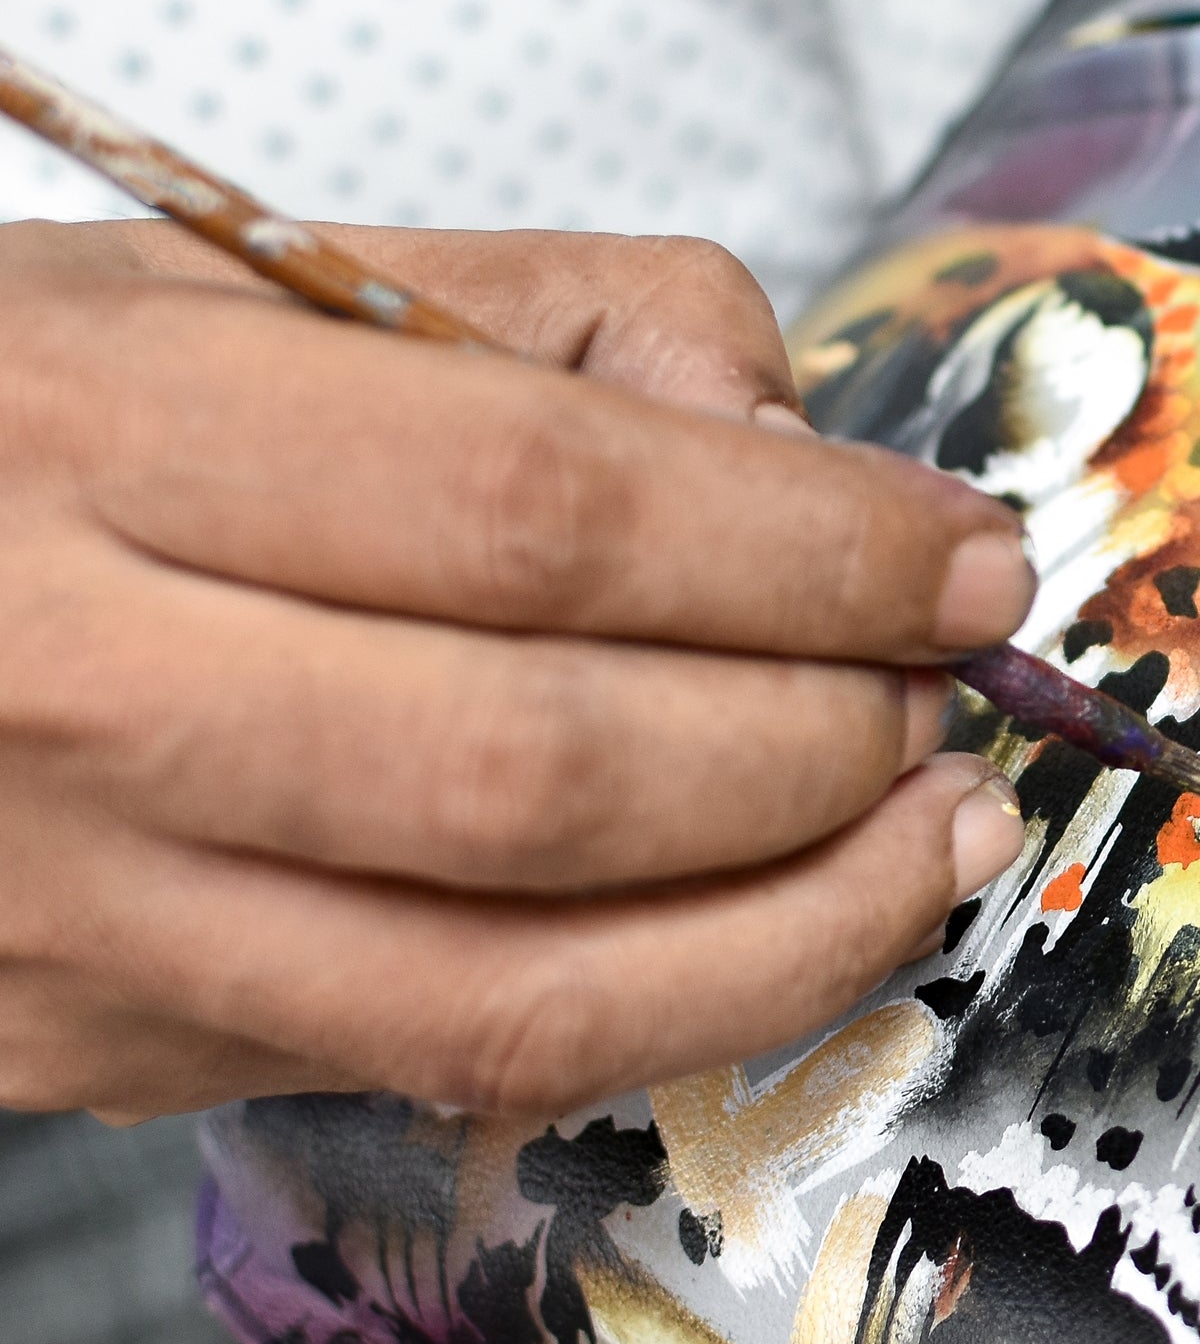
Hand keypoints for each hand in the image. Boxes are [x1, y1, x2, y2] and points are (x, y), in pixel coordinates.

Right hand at [0, 222, 1030, 1120]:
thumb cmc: (22, 419)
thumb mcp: (253, 283)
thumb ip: (557, 327)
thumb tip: (796, 456)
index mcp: (103, 434)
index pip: (549, 510)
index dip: (811, 548)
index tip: (961, 561)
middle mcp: (82, 694)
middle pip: (557, 767)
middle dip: (822, 736)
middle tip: (935, 687)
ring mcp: (92, 916)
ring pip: (526, 986)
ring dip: (800, 921)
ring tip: (929, 833)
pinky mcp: (120, 1047)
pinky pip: (457, 1060)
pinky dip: (669, 1004)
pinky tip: (781, 921)